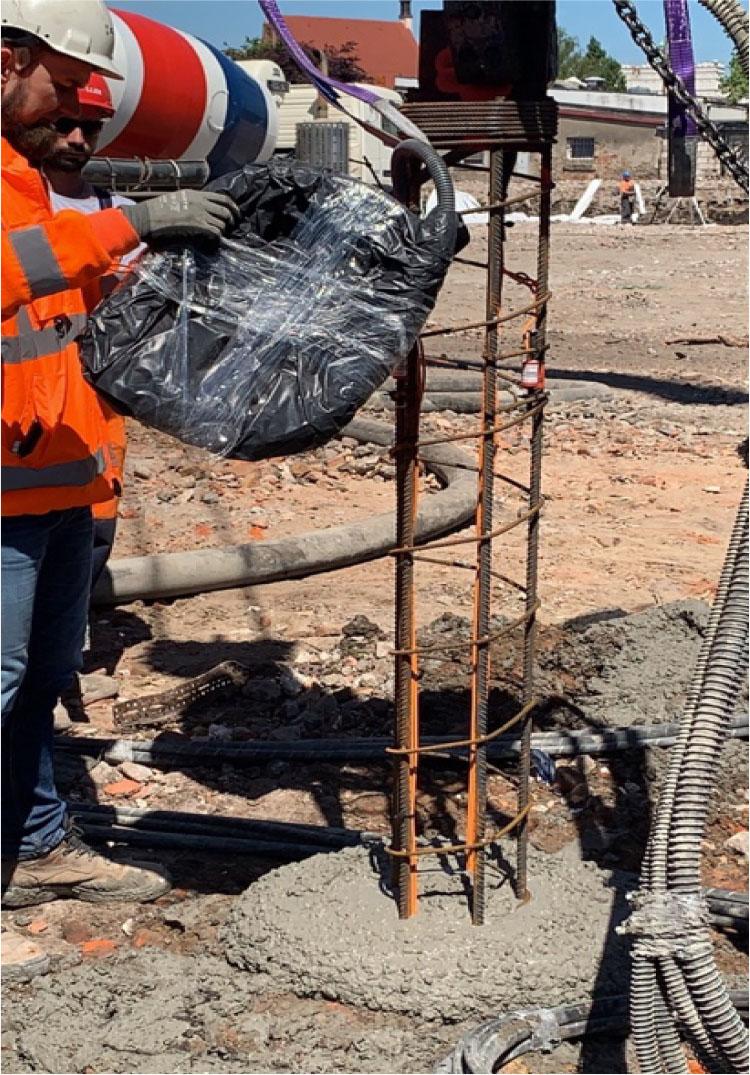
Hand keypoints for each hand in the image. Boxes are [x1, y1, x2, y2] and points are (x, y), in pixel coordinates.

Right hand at [121, 190, 239, 243]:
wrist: (148, 216)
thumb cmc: (158, 208)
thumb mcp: (177, 198)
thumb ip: (191, 201)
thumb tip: (201, 208)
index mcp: (196, 194)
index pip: (223, 198)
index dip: (233, 206)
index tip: (235, 213)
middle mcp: (201, 202)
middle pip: (226, 210)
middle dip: (231, 220)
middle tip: (230, 227)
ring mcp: (200, 214)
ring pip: (222, 223)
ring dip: (222, 231)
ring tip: (218, 235)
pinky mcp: (197, 226)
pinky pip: (216, 232)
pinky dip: (217, 238)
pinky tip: (213, 241)